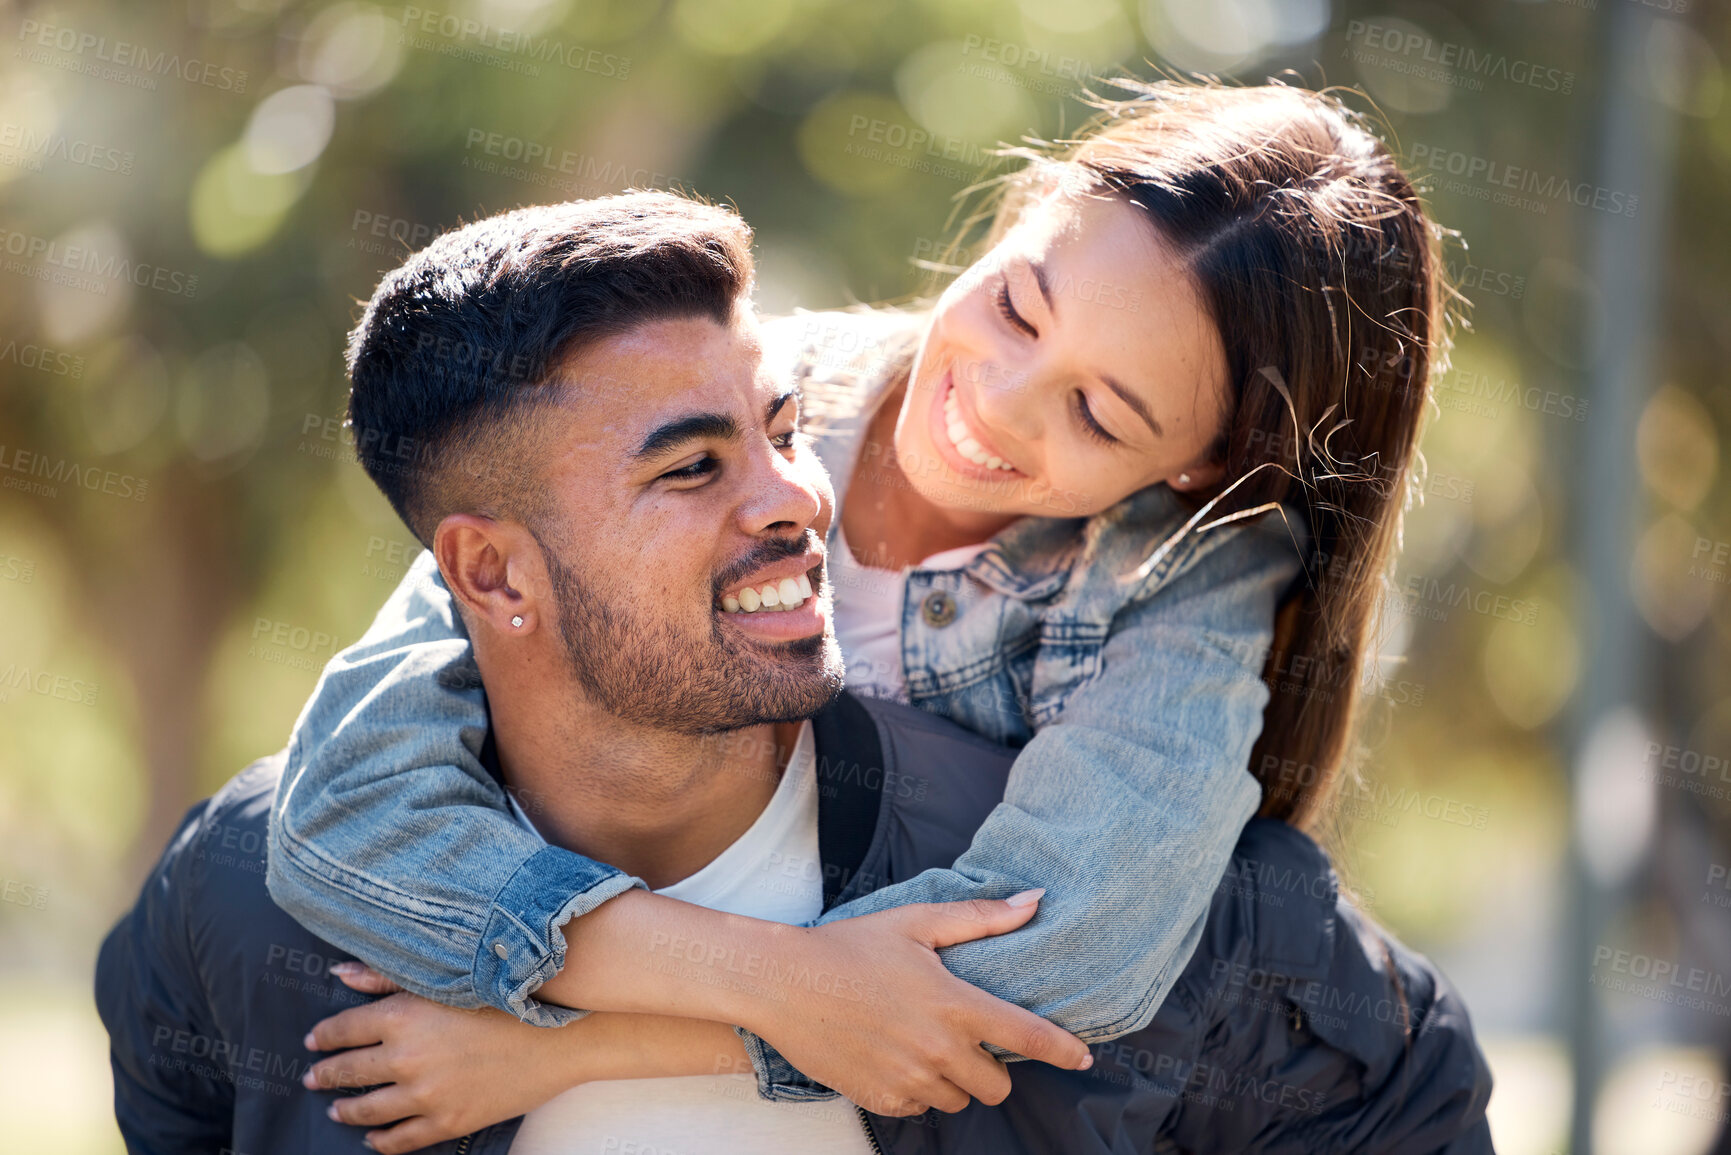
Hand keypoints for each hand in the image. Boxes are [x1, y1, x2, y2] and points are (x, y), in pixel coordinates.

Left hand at [304, 970, 584, 1153]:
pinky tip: (373, 1138)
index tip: (314, 1041)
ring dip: (346, 1110)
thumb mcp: (446, 980)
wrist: (559, 1036)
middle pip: (348, 1072)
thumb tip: (341, 975)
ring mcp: (426, 1095)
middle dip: (326, 1074)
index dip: (325, 1037)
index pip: (344, 1029)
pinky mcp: (447, 1121)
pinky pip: (400, 1139)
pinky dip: (381, 1141)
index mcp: (402, 1017)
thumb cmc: (507, 998)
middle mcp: (406, 1058)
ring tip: (336, 1110)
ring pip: (367, 1110)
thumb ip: (387, 977)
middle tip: (314, 1077)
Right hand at [744, 892, 1092, 1116]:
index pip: (1028, 1037)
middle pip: (998, 1085)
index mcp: (955, 1005)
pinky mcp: (882, 1099)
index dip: (1063, 1050)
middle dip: (994, 1067)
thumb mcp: (917, 922)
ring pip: (961, 1100)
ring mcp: (910, 1080)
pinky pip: (922, 1109)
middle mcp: (939, 1050)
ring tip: (928, 1045)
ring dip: (956, 1081)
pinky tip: (898, 1058)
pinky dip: (920, 1090)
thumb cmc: (851, 946)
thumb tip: (1033, 902)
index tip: (1084, 1057)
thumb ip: (981, 919)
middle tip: (969, 1039)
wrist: (784, 983)